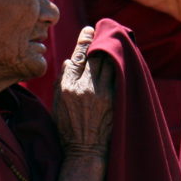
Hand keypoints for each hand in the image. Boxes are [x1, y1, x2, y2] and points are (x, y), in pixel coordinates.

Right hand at [53, 27, 113, 158]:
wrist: (85, 150)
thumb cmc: (68, 127)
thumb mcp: (57, 102)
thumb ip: (63, 78)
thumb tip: (70, 60)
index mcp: (67, 86)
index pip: (77, 56)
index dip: (84, 41)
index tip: (88, 30)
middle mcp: (84, 87)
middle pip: (95, 56)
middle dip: (99, 41)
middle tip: (103, 30)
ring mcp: (102, 93)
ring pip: (109, 63)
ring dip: (112, 50)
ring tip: (116, 39)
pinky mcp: (115, 100)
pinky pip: (119, 75)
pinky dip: (121, 64)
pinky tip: (123, 57)